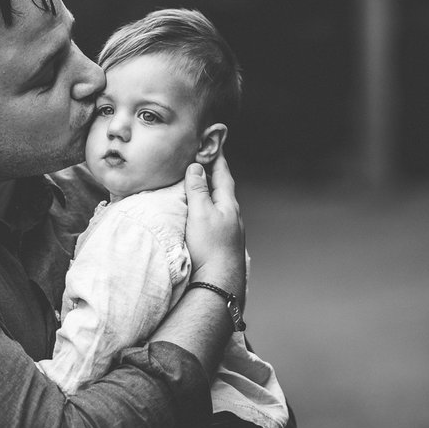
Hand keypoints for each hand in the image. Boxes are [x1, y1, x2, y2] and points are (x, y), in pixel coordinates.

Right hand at [184, 156, 245, 296]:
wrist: (218, 283)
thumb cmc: (209, 247)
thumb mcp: (200, 212)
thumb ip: (198, 189)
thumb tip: (196, 167)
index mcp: (228, 205)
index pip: (223, 174)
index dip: (218, 158)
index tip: (215, 144)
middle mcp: (233, 217)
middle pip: (224, 189)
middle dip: (215, 175)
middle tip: (205, 162)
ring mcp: (230, 232)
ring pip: (221, 206)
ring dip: (211, 194)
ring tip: (200, 188)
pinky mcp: (223, 246)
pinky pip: (217, 220)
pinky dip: (209, 211)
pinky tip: (202, 218)